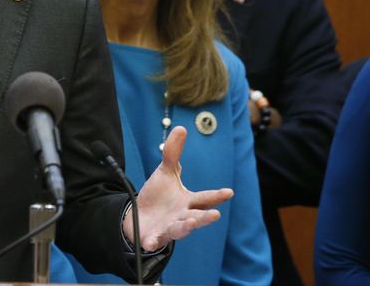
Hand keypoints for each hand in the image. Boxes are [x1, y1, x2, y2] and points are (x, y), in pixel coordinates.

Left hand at [125, 126, 232, 250]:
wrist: (140, 216)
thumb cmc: (158, 196)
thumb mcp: (166, 172)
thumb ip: (173, 153)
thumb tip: (181, 127)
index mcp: (188, 202)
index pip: (205, 198)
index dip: (216, 196)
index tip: (229, 192)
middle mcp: (183, 217)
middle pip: (197, 217)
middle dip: (205, 217)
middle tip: (215, 215)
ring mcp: (169, 228)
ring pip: (180, 230)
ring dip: (186, 227)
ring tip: (191, 223)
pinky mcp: (154, 237)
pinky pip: (155, 240)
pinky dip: (154, 242)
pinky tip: (151, 241)